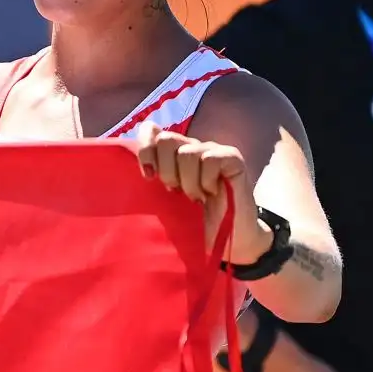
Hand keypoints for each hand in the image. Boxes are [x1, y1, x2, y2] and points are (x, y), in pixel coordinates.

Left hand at [130, 121, 268, 263]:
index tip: (148, 177)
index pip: (150, 130)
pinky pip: (210, 159)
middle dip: (166, 171)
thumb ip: (152, 180)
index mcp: (171, 154)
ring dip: (189, 183)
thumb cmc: (194, 224)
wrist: (227, 241)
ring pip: (187, 153)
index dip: (145, 150)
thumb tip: (140, 169)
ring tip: (197, 197)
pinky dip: (207, 181)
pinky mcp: (232, 158)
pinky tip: (212, 193)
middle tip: (176, 192)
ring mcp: (212, 150)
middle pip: (165, 139)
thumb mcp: (164, 202)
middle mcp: (191, 147)